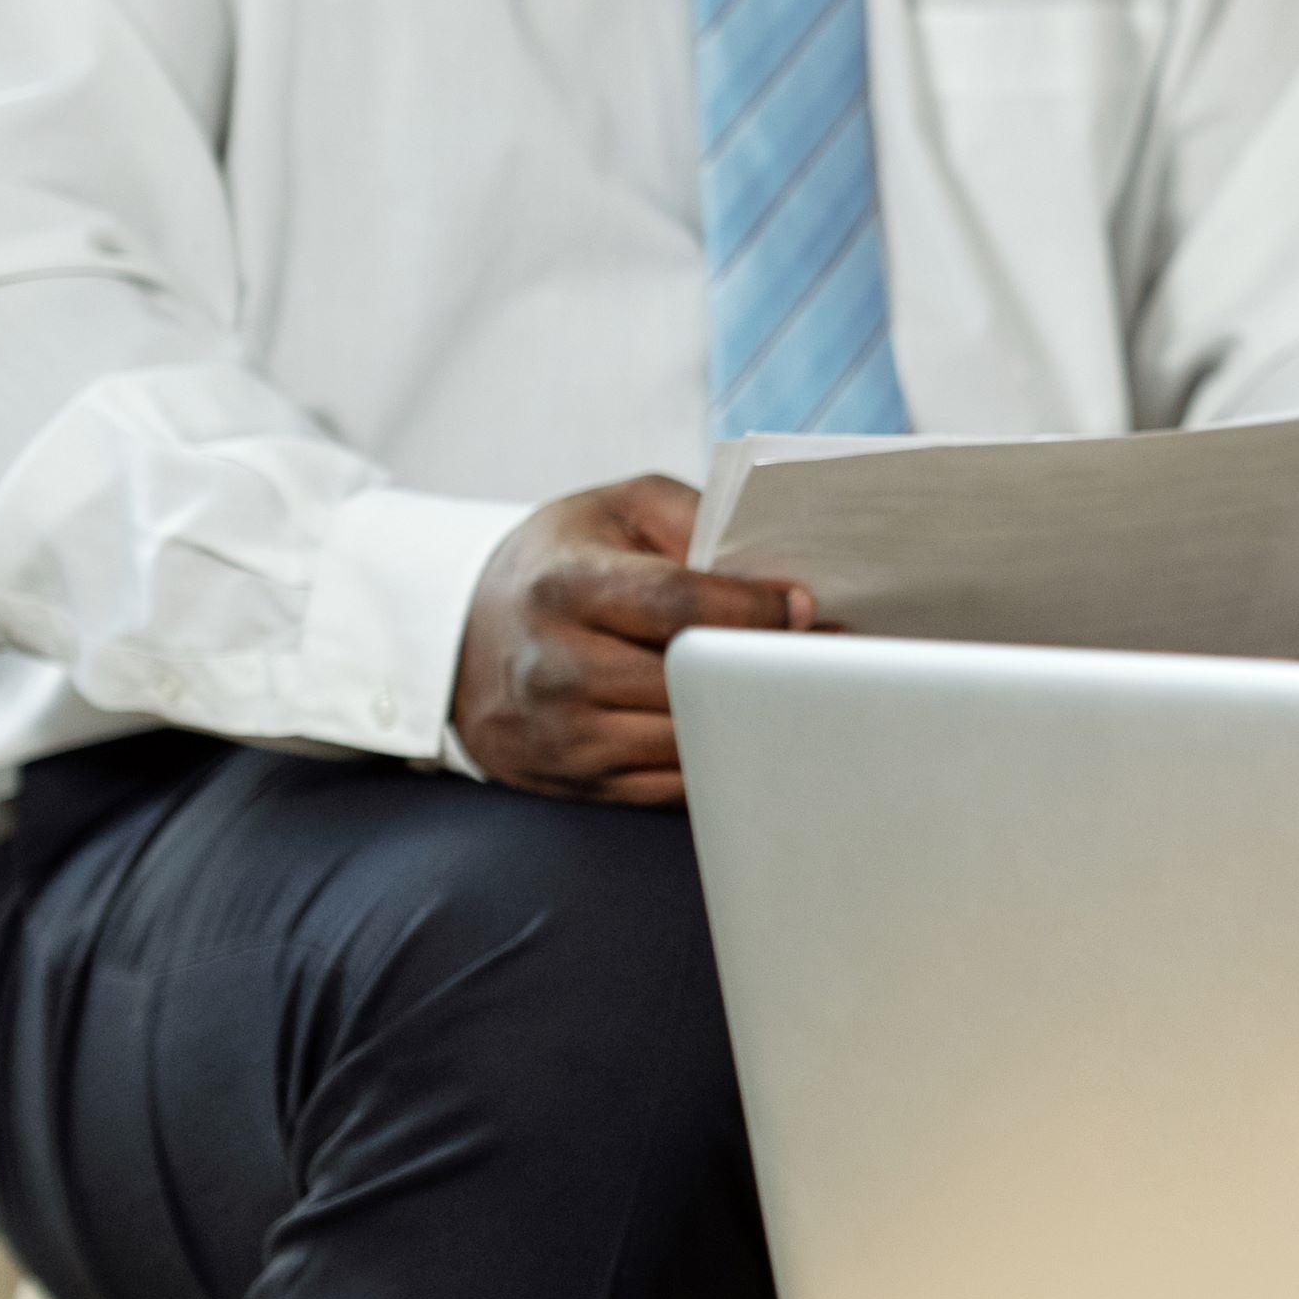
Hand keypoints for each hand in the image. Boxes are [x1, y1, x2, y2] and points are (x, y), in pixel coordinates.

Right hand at [452, 476, 811, 805]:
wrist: (462, 634)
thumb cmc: (563, 561)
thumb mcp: (618, 509)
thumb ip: (695, 521)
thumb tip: (778, 572)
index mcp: (564, 587)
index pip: (677, 607)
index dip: (752, 609)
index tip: (806, 606)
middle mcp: (553, 668)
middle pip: (689, 685)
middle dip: (769, 671)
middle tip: (836, 656)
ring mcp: (560, 738)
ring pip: (688, 746)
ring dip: (755, 723)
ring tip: (809, 695)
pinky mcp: (573, 784)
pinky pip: (672, 788)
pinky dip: (723, 762)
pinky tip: (759, 732)